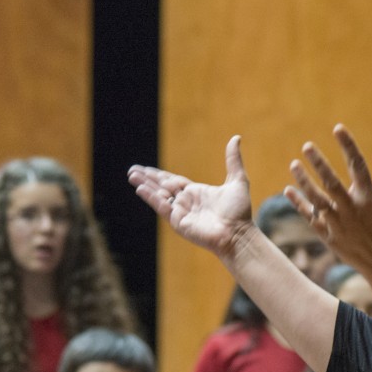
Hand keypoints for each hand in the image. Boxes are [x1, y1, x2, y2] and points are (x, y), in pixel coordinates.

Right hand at [128, 135, 253, 258]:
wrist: (238, 234)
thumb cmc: (239, 212)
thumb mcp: (238, 180)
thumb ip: (233, 160)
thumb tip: (236, 138)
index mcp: (196, 193)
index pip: (173, 181)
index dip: (159, 175)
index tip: (146, 170)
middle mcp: (186, 202)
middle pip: (162, 187)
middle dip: (148, 179)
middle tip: (132, 171)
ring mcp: (181, 212)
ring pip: (159, 195)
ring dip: (145, 186)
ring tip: (131, 176)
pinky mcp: (178, 222)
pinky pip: (162, 207)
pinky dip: (151, 198)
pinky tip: (140, 189)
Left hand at [287, 124, 371, 285]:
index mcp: (370, 197)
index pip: (357, 165)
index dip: (348, 145)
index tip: (337, 128)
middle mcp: (353, 209)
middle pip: (332, 182)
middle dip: (319, 162)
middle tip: (307, 145)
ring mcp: (339, 224)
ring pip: (317, 199)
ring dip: (304, 181)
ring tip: (294, 164)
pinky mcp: (330, 237)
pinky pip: (311, 218)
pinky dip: (299, 204)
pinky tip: (288, 190)